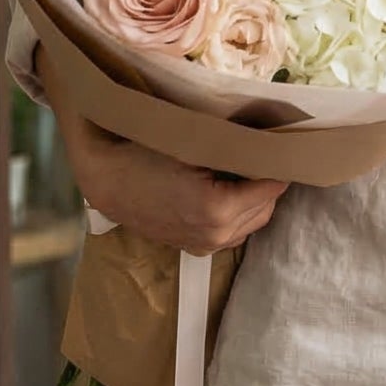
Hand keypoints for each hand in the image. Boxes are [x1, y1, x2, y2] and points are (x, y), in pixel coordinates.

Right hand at [41, 50, 287, 255]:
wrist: (107, 180)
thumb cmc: (146, 153)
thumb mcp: (195, 142)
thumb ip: (236, 144)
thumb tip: (273, 137)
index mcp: (218, 209)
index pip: (272, 187)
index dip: (276, 164)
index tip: (279, 146)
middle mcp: (215, 234)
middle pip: (266, 207)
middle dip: (267, 182)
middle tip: (260, 155)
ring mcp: (204, 246)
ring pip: (252, 223)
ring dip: (255, 199)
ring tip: (243, 172)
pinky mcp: (195, 249)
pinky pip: (233, 233)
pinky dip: (239, 214)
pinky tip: (226, 191)